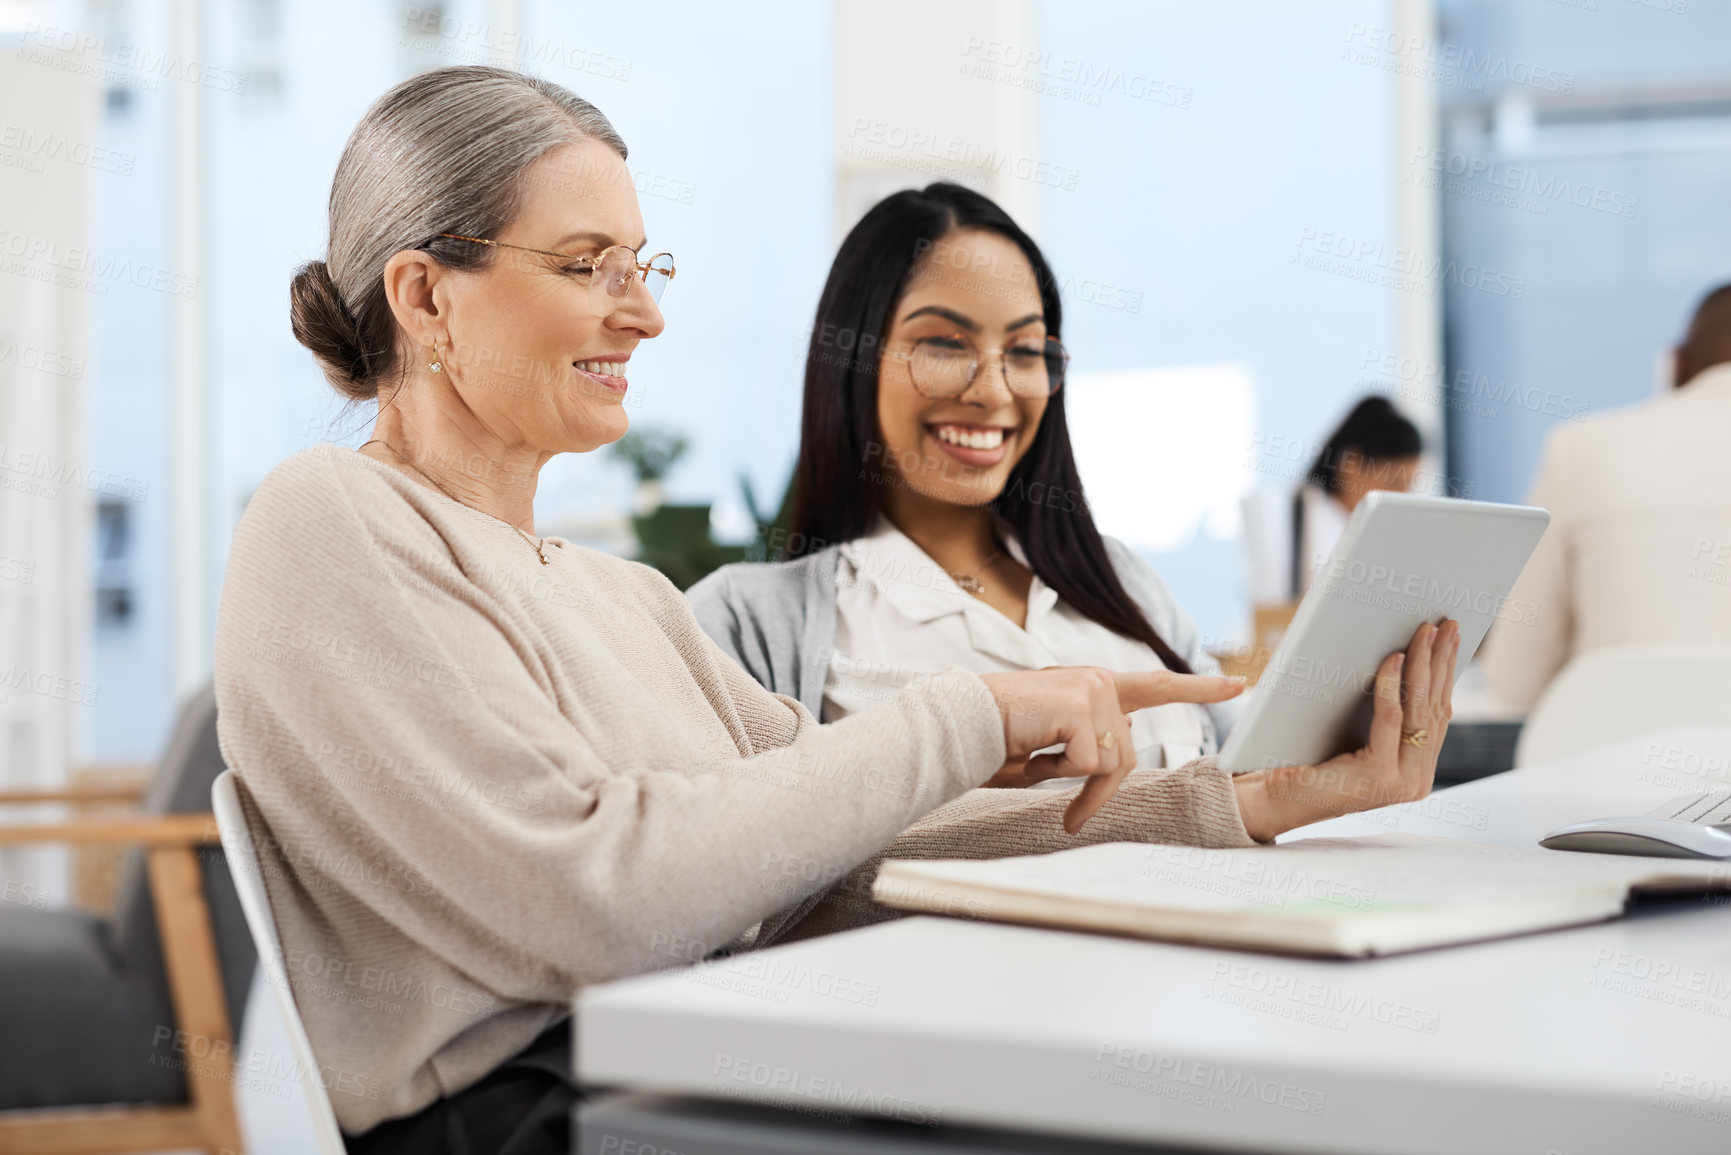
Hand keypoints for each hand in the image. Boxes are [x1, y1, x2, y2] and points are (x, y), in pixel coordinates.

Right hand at [978, 667, 1246, 833]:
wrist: (959, 726)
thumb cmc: (996, 741)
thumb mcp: (1053, 745)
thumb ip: (1089, 741)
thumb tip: (1117, 749)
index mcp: (1094, 688)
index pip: (1156, 686)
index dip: (1199, 687)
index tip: (1239, 683)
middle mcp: (1099, 681)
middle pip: (1127, 757)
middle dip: (1097, 792)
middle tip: (1071, 817)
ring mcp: (1092, 689)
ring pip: (1109, 764)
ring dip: (1071, 782)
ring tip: (1032, 763)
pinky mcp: (1080, 705)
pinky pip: (1087, 764)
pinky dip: (1057, 773)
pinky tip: (1030, 754)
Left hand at [1234, 619, 1460, 840]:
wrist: (1274, 799)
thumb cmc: (1309, 760)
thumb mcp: (1358, 734)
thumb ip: (1386, 714)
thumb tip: (1402, 656)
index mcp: (1416, 771)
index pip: (1438, 714)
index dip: (1446, 674)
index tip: (1452, 638)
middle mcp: (1417, 781)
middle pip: (1434, 708)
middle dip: (1442, 662)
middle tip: (1447, 624)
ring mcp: (1402, 782)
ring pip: (1418, 710)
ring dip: (1424, 665)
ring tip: (1426, 631)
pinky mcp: (1379, 776)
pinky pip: (1391, 719)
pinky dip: (1393, 685)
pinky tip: (1395, 657)